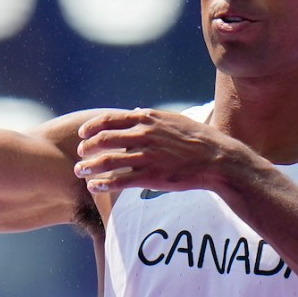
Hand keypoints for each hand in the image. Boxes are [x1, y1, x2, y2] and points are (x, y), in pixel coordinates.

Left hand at [74, 109, 241, 194]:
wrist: (217, 160)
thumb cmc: (199, 139)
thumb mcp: (175, 120)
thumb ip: (152, 116)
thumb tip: (135, 110)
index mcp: (148, 119)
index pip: (109, 119)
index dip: (91, 127)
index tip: (82, 134)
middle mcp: (144, 135)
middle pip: (103, 139)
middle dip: (86, 148)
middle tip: (80, 155)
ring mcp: (147, 156)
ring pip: (107, 160)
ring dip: (89, 166)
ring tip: (80, 172)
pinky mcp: (151, 176)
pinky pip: (119, 180)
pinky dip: (103, 183)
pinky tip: (94, 186)